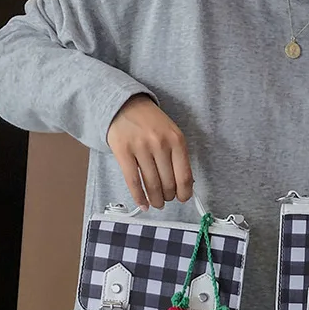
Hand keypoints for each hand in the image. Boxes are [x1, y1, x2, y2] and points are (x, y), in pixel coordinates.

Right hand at [107, 94, 193, 210]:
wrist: (125, 105)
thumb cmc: (151, 123)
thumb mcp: (171, 134)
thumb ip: (178, 156)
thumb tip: (185, 185)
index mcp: (177, 140)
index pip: (184, 176)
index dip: (184, 193)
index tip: (182, 199)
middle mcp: (160, 144)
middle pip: (168, 183)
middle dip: (168, 196)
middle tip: (166, 199)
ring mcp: (141, 147)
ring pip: (151, 184)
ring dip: (155, 199)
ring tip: (156, 203)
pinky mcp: (123, 151)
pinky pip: (133, 181)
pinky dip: (139, 197)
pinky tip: (143, 204)